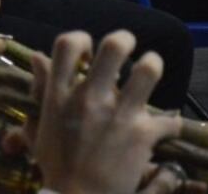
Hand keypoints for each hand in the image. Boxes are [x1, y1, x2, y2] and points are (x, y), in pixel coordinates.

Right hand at [21, 31, 182, 193]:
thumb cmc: (56, 169)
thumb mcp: (38, 128)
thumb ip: (40, 90)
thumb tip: (37, 57)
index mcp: (61, 96)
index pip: (67, 46)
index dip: (81, 39)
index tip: (88, 50)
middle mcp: (90, 99)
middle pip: (114, 47)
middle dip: (125, 40)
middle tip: (128, 48)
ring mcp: (118, 114)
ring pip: (148, 69)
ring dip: (152, 66)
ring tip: (150, 70)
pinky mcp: (142, 134)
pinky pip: (168, 120)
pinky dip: (169, 125)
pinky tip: (165, 130)